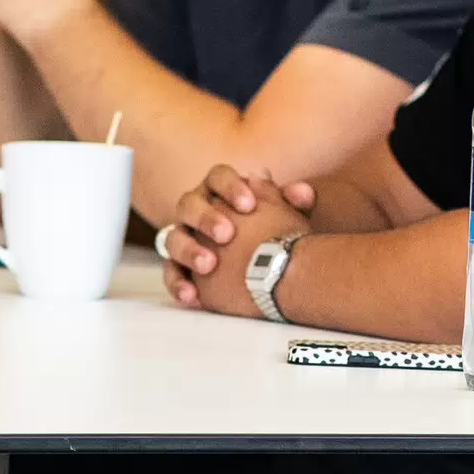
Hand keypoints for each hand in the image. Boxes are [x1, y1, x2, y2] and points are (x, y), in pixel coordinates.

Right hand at [158, 165, 312, 314]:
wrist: (266, 264)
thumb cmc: (272, 231)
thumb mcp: (286, 215)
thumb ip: (296, 203)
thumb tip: (303, 194)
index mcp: (220, 190)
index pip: (217, 177)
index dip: (230, 188)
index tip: (249, 205)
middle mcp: (196, 210)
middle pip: (189, 204)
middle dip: (206, 218)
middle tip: (227, 234)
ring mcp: (184, 238)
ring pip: (173, 238)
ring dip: (189, 250)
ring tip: (209, 265)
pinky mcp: (179, 267)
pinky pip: (170, 273)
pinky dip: (178, 284)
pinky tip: (192, 296)